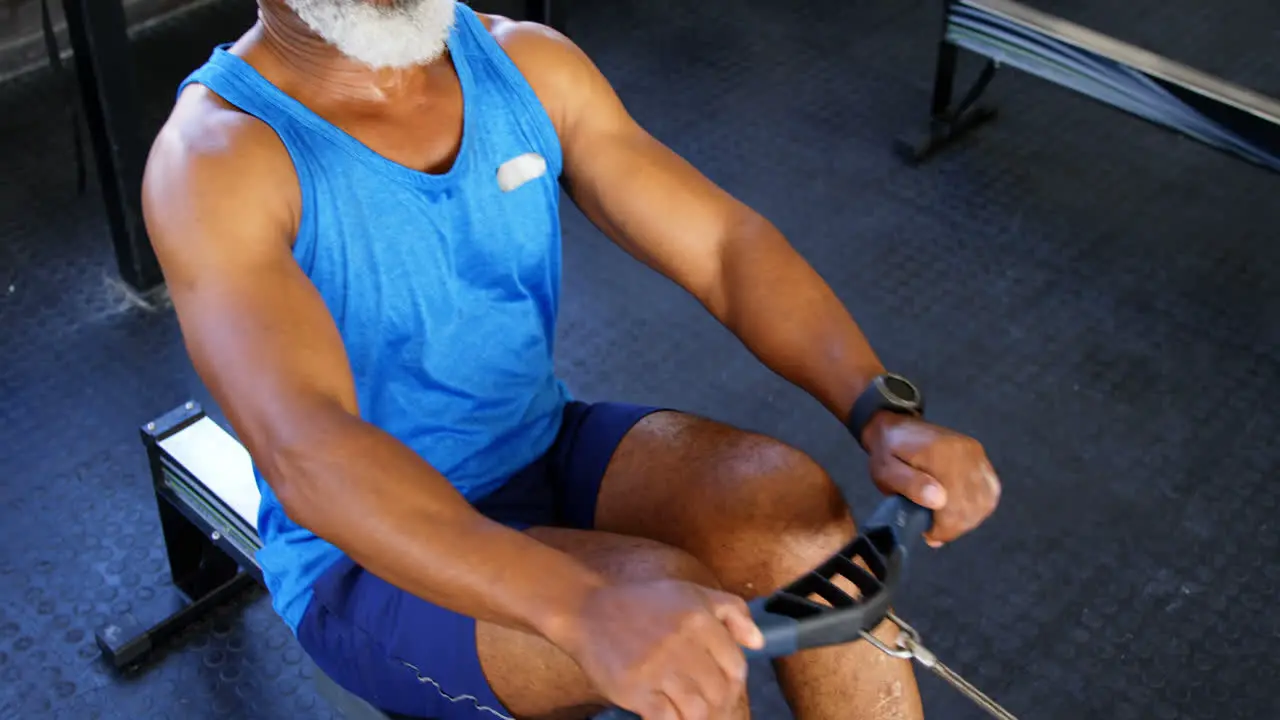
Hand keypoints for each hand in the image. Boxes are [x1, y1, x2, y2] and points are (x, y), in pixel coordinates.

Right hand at [555, 579, 763, 719]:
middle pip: (719, 693)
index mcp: (699, 620)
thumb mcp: (691, 593)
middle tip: (709, 709)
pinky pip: (667, 719)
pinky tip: (667, 713)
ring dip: (698, 718)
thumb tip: (758, 643)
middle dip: (719, 706)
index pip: (736, 667)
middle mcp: (682, 644)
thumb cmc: (643, 603)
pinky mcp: (635, 689)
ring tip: (690, 713)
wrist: (587, 609)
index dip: (735, 685)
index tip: (724, 690)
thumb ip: (732, 611)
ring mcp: (658, 669)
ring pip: (698, 711)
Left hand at [862, 413, 1000, 546]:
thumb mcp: (885, 470)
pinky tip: (961, 510)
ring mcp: (974, 453)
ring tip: (946, 521)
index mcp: (938, 454)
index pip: (954, 504)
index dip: (943, 529)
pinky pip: (990, 489)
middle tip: (935, 530)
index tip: (928, 533)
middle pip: (973, 505)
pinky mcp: (979, 455)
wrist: (897, 427)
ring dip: (968, 519)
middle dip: (955, 527)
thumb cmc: (887, 452)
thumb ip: (910, 485)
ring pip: (985, 500)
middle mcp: (963, 452)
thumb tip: (939, 501)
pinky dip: (979, 506)